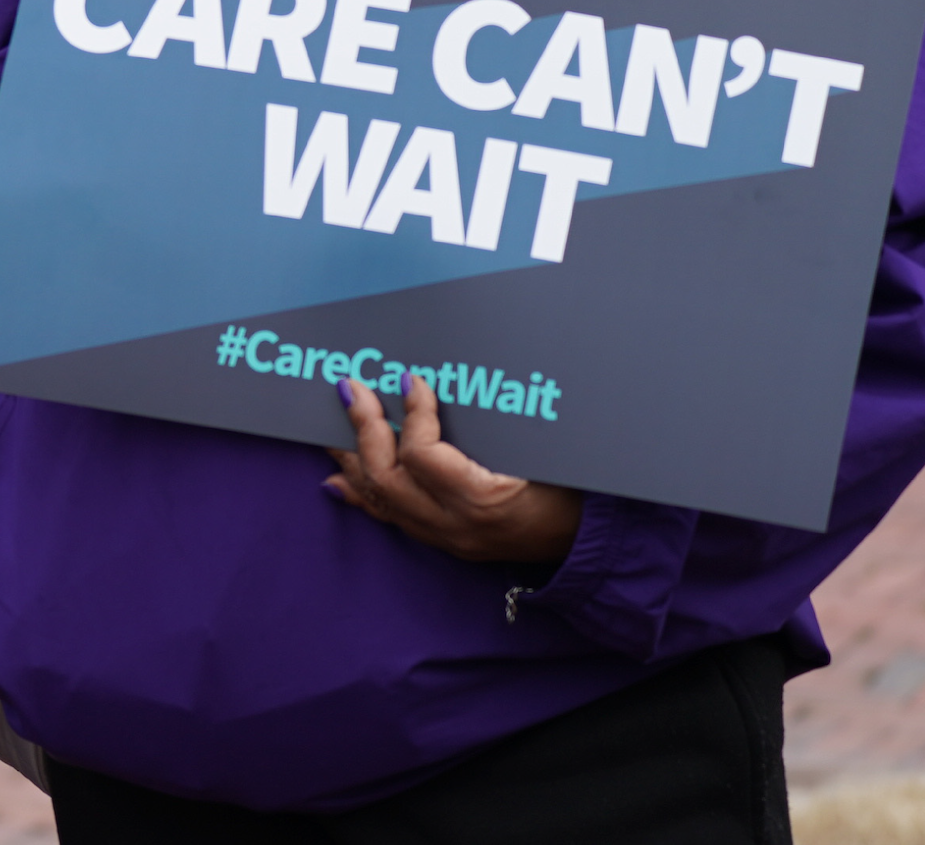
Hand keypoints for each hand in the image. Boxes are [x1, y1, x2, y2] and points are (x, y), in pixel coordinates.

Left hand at [327, 372, 582, 564]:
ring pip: (383, 500)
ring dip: (354, 458)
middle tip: (349, 390)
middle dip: (364, 430)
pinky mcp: (446, 544)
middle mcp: (456, 526)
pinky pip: (393, 520)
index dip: (411, 412)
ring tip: (333, 427)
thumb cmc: (572, 489)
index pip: (422, 455)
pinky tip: (338, 480)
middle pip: (388, 478)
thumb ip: (492, 420)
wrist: (591, 544)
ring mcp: (447, 539)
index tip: (409, 379)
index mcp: (482, 501)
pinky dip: (364, 495)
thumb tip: (433, 381)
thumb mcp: (540, 451)